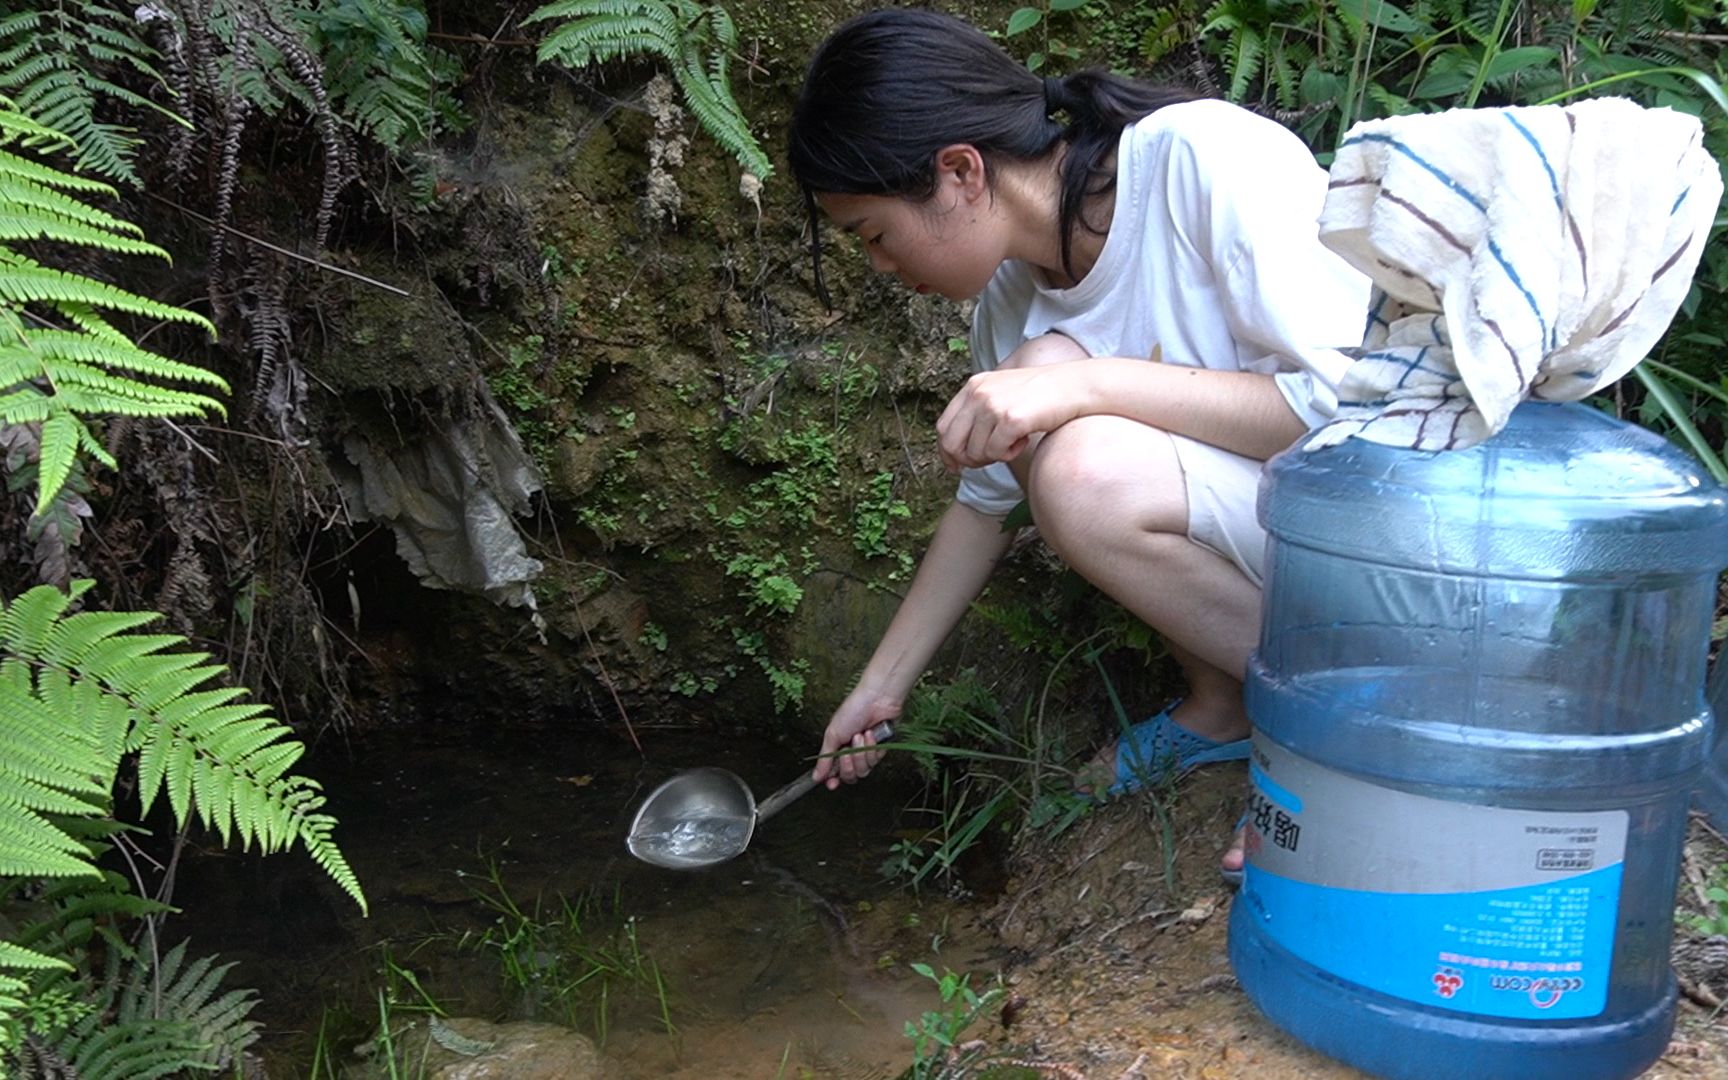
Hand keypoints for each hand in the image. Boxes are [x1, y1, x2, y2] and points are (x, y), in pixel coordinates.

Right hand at [813, 690, 900, 788]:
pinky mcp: (880, 750)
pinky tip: (870, 733)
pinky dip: (872, 747)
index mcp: (838, 749)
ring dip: (860, 753)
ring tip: (860, 736)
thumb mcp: (833, 735)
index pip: (835, 773)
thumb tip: (815, 777)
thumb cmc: (853, 710)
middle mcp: (852, 753)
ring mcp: (866, 752)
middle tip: (846, 750)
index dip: (833, 781)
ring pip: (863, 770)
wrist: (876, 700)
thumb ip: (824, 759)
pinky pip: (875, 760)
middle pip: (850, 776)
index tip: (832, 784)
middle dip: (848, 765)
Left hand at [935, 364, 1086, 472]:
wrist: (1075, 387)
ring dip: (994, 457)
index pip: (943, 427)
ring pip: (975, 453)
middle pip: (952, 443)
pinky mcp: (1010, 419)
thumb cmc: (1041, 397)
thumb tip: (958, 452)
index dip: (947, 452)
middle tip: (988, 461)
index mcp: (973, 386)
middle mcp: (978, 393)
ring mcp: (993, 405)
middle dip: (967, 461)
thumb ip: (979, 413)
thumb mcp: (1002, 394)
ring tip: (1014, 443)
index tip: (956, 467)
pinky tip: (1023, 441)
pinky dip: (1008, 456)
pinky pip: (995, 453)